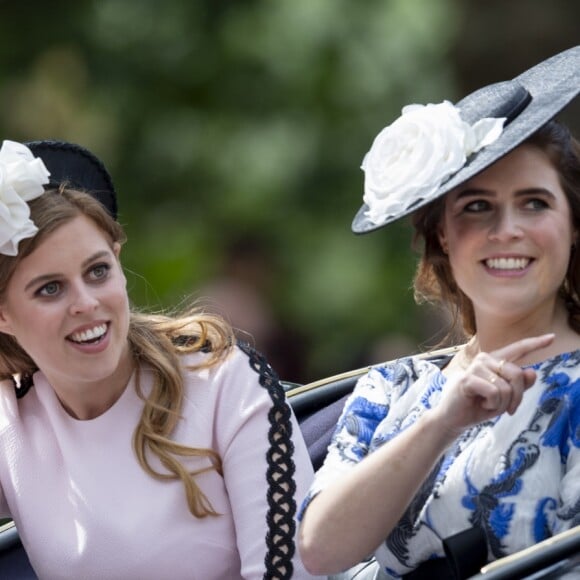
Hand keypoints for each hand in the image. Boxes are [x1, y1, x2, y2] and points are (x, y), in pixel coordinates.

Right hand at [435, 333, 554, 435]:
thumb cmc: (478, 405)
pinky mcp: (468, 378)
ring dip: (502, 404)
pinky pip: (495, 393)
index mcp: (495, 361)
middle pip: (517, 374)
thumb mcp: (505, 398)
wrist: (454, 418)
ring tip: (488, 405)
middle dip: (517, 397)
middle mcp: (485, 359)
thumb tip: (532, 371)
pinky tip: (481, 404)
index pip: (518, 349)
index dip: (535, 343)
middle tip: (508, 409)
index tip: (552, 338)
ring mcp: (476, 367)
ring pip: (507, 387)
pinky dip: (492, 405)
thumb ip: (520, 385)